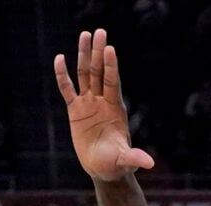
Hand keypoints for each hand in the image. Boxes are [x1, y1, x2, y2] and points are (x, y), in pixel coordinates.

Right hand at [54, 29, 155, 183]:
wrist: (104, 169)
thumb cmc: (117, 164)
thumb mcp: (126, 160)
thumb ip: (135, 157)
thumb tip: (149, 163)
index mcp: (115, 109)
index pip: (112, 83)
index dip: (111, 67)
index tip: (110, 49)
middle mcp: (102, 101)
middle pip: (99, 72)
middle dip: (99, 53)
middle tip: (99, 32)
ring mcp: (89, 104)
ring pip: (85, 74)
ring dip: (84, 55)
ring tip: (85, 34)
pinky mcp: (75, 110)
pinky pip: (67, 89)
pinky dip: (62, 75)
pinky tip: (60, 58)